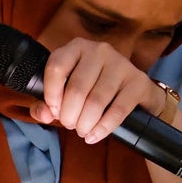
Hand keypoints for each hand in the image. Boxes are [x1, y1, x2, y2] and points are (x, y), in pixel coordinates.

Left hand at [30, 37, 161, 142]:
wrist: (136, 92)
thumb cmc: (95, 89)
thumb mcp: (68, 91)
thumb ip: (47, 104)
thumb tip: (43, 114)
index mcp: (77, 47)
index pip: (56, 67)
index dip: (51, 94)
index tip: (54, 111)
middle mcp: (99, 51)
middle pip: (76, 88)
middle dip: (69, 115)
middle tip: (71, 125)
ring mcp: (121, 64)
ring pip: (96, 101)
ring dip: (85, 123)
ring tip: (82, 131)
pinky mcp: (138, 82)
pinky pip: (117, 110)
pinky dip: (103, 128)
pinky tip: (94, 135)